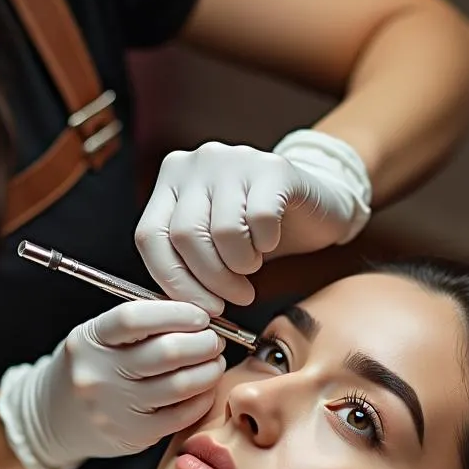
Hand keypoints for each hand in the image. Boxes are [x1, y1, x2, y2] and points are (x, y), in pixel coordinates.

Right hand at [0, 300, 225, 468]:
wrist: (54, 417)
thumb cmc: (91, 368)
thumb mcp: (100, 338)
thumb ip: (142, 325)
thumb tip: (198, 315)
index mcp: (90, 340)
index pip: (136, 318)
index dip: (177, 313)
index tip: (200, 316)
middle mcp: (99, 374)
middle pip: (166, 353)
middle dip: (203, 343)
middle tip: (215, 340)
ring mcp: (115, 408)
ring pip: (179, 385)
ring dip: (208, 370)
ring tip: (215, 361)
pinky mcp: (133, 435)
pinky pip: (181, 415)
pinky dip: (202, 398)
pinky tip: (206, 388)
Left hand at [135, 130, 371, 314]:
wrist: (317, 207)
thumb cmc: (258, 234)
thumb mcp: (212, 247)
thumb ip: (187, 263)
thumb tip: (178, 308)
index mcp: (172, 180)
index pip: (151, 236)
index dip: (174, 281)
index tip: (201, 309)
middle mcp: (198, 161)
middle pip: (185, 236)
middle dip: (212, 280)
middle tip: (236, 297)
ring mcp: (235, 158)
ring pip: (222, 231)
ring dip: (241, 264)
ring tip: (253, 265)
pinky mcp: (273, 167)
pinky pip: (260, 220)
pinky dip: (266, 243)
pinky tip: (270, 241)